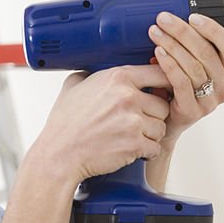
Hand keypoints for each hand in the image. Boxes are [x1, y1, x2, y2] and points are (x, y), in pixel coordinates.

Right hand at [39, 64, 171, 183]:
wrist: (59, 155)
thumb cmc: (64, 125)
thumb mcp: (73, 86)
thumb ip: (92, 73)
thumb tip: (98, 67)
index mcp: (117, 78)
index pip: (158, 73)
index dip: (163, 84)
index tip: (162, 92)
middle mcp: (128, 97)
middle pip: (163, 105)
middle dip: (153, 116)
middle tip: (137, 124)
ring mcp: (133, 121)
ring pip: (161, 128)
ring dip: (150, 135)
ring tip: (131, 138)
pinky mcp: (134, 144)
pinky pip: (155, 148)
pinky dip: (146, 152)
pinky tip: (131, 150)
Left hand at [147, 0, 223, 151]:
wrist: (163, 116)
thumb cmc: (180, 79)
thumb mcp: (192, 49)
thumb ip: (202, 19)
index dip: (213, 29)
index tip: (192, 16)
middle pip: (207, 53)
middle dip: (182, 33)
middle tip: (162, 19)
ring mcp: (211, 100)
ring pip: (193, 67)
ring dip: (172, 46)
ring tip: (154, 32)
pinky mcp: (193, 111)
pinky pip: (181, 84)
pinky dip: (168, 66)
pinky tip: (157, 54)